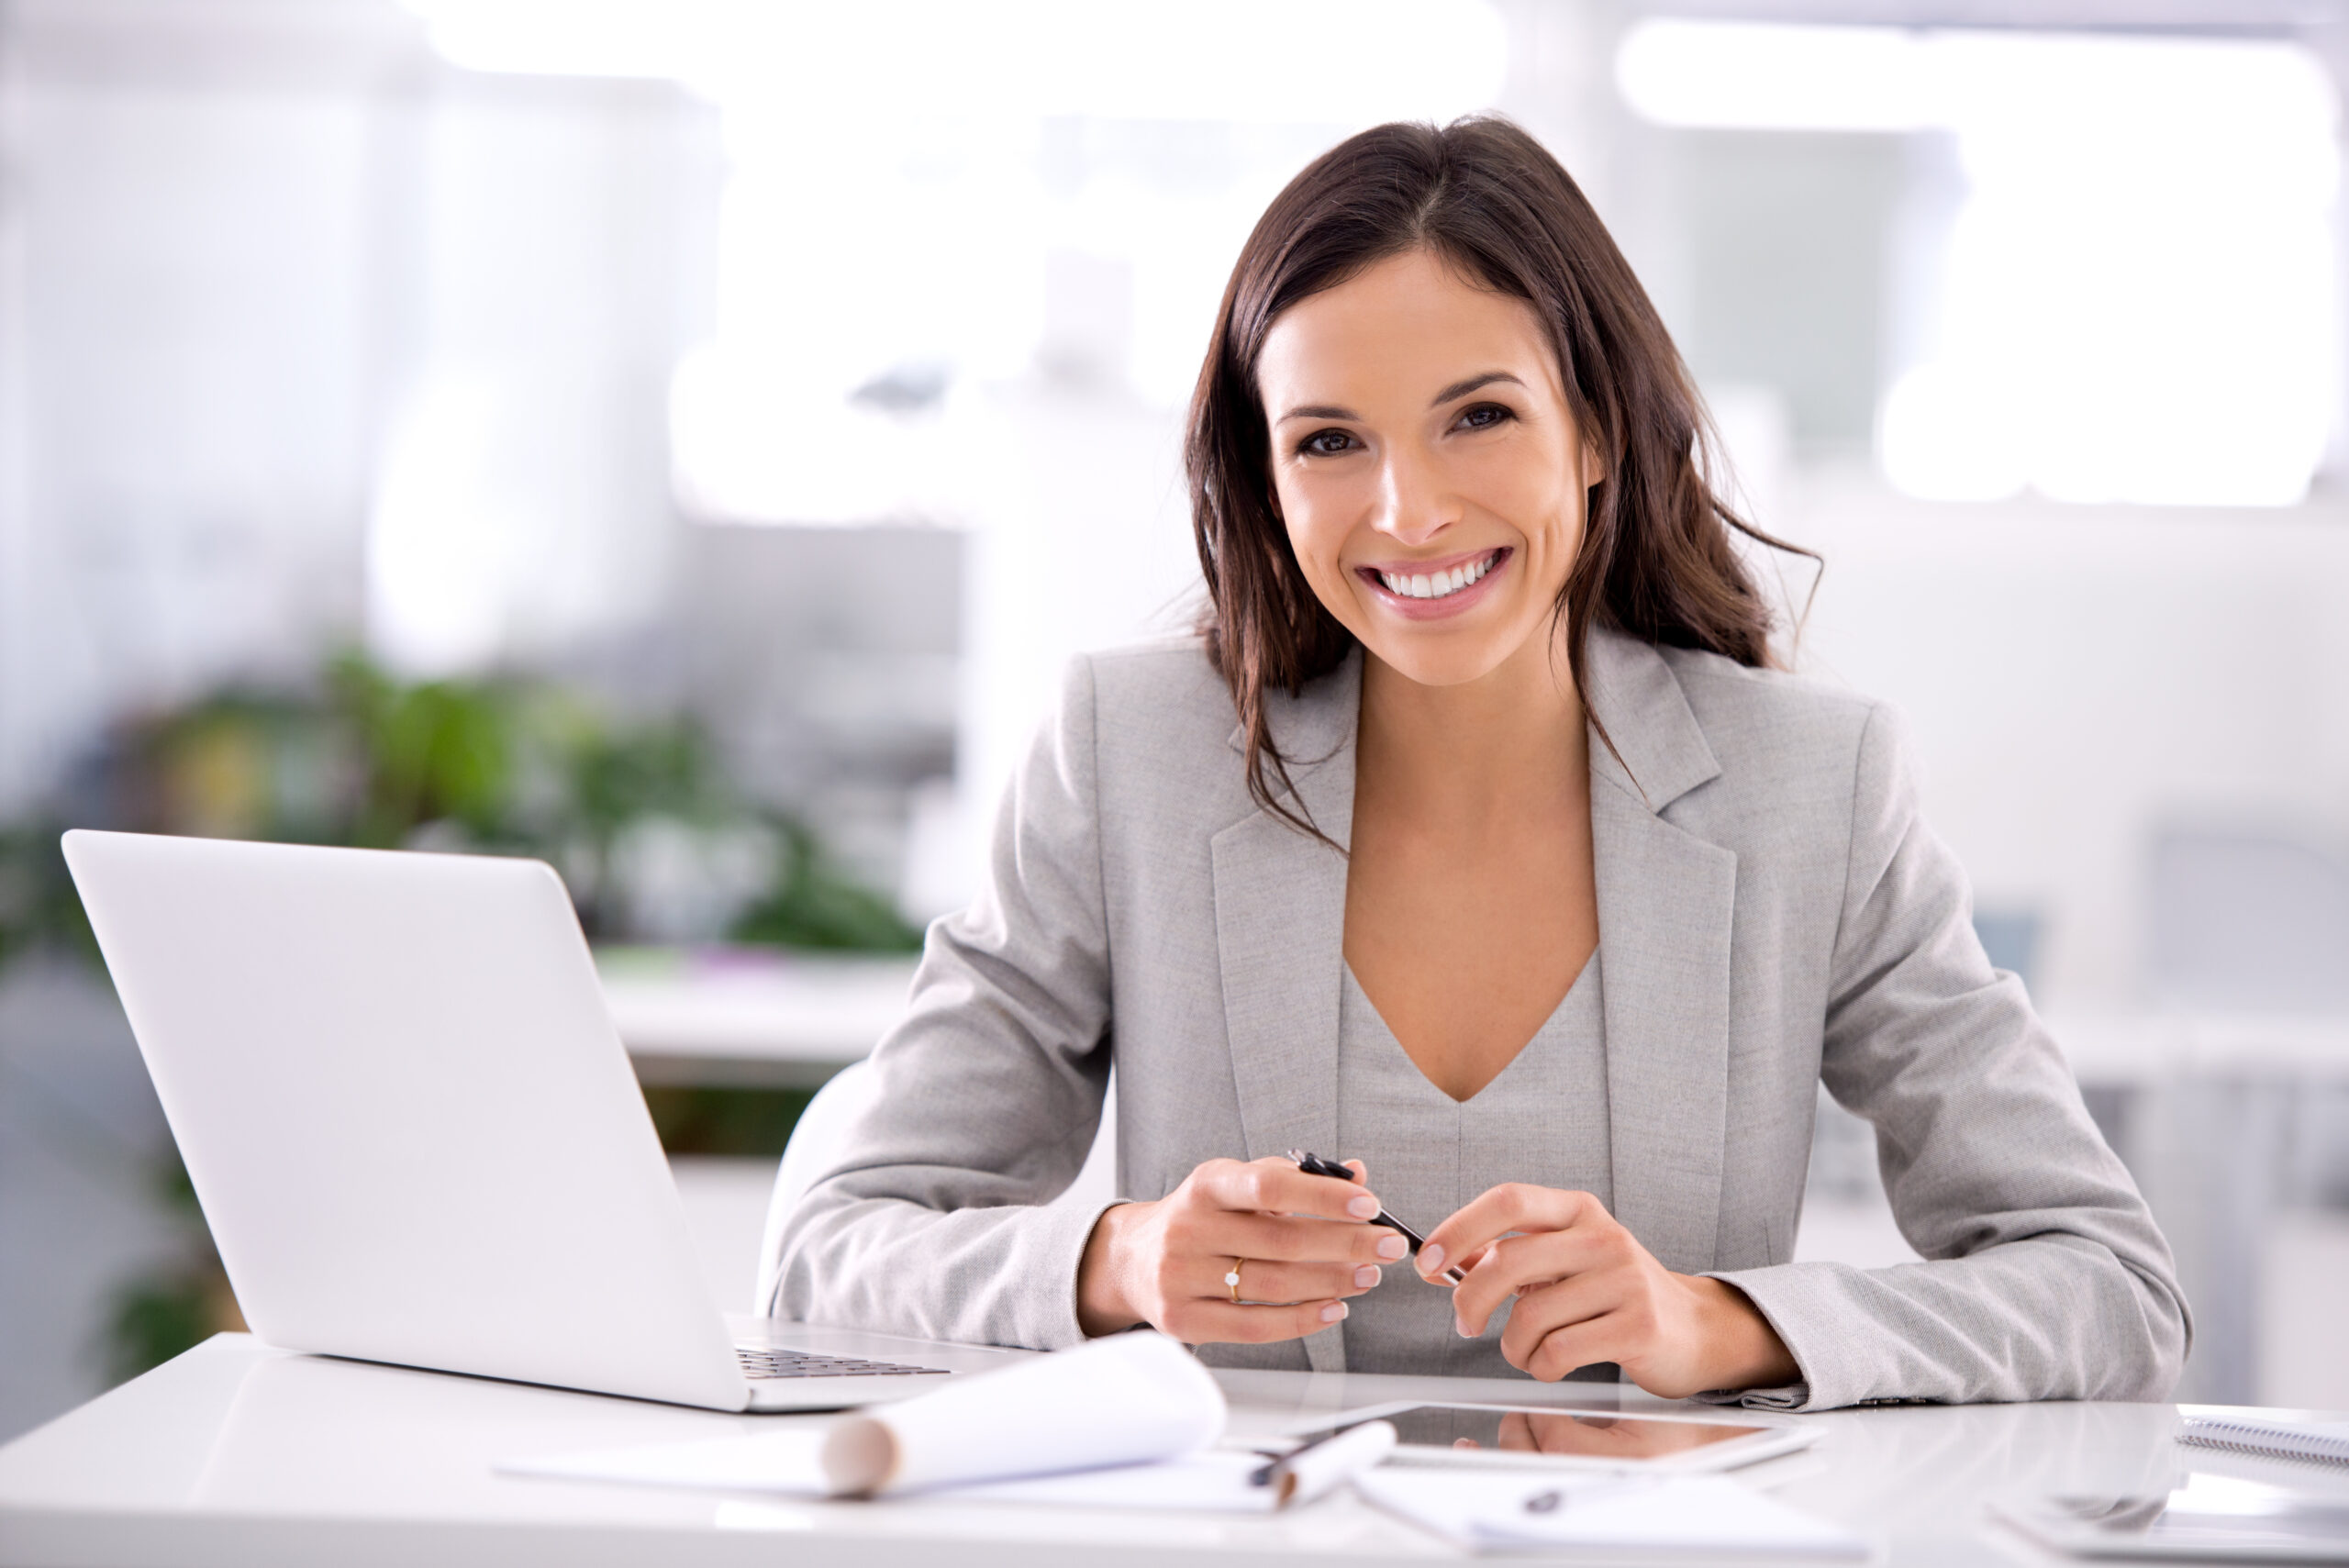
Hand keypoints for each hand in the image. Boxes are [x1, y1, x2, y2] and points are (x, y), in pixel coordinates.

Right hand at [1076, 1156, 1407, 1342]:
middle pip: (1281, 1241)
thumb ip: (1294, 1179)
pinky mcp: (1182, 1319)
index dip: (1323, 1196)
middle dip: (1345, 1244)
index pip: (1269, 1186)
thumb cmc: (1203, 1218)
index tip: (1370, 1204)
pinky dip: (1301, 1320)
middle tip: (1388, 1245)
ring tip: (1368, 1275)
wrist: (1132, 1258)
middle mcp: (1189, 1228)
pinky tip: (1334, 1309)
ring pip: (1272, 1284)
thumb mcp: (1237, 1186)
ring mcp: (1181, 1277)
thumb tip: (1359, 1172)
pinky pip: (1254, 1326)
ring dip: (1331, 1281)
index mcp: (1206, 1185)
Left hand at [1417, 1185, 1796, 1398]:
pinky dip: (1540, 1366)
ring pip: (1530, 1316)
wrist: (1694, 1328)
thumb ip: (1508, 1256)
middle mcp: (1602, 1236)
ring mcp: (1624, 1279)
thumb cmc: (1616, 1293)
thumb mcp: (1565, 1260)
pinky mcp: (1638, 1325)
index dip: (1459, 1228)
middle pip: (1508, 1261)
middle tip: (1464, 1323)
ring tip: (1525, 1351)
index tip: (1429, 1260)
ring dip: (1512, 1346)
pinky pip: (1559, 1351)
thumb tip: (1443, 1262)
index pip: (1507, 1200)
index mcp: (1577, 1210)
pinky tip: (1551, 1364)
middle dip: (1470, 1299)